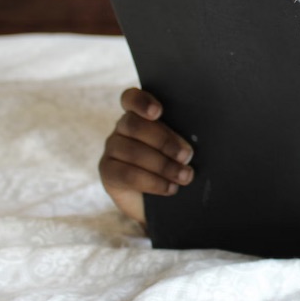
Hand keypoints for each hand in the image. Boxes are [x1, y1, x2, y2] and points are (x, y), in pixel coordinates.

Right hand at [99, 88, 193, 225]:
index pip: (131, 99)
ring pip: (133, 152)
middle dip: (164, 141)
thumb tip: (191, 142)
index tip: (158, 112)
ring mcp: (113, 149)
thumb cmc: (178, 165)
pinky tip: (170, 188)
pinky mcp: (108, 172)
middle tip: (187, 156)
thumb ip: (183, 136)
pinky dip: (152, 182)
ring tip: (184, 176)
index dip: (142, 102)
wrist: (162, 201)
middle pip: (134, 125)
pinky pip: (127, 174)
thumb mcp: (182, 148)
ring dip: (163, 165)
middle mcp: (122, 128)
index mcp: (140, 113)